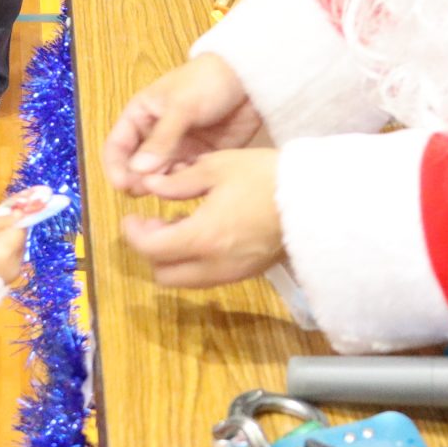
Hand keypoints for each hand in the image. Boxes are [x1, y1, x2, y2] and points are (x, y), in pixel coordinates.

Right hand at [0, 210, 27, 285]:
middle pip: (17, 240)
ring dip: (0, 244)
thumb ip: (0, 219)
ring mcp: (10, 275)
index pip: (22, 228)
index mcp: (11, 248)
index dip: (12, 219)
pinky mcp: (2, 283)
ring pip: (11, 252)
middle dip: (4, 232)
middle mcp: (16, 263)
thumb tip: (17, 213)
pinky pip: (4, 264)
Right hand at [102, 53, 266, 195]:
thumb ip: (161, 139)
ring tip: (169, 190)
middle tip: (145, 191)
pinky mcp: (200, 158)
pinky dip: (185, 184)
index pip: (118, 146)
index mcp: (141, 115)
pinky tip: (190, 185)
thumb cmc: (208, 80)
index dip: (115, 166)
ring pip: (161, 176)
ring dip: (162, 185)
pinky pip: (186, 177)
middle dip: (138, 180)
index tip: (122, 184)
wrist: (248, 79)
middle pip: (137, 166)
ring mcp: (178, 148)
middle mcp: (155, 135)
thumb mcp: (181, 106)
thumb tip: (138, 169)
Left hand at [120, 148, 283, 288]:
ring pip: (185, 279)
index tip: (132, 218)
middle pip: (163, 274)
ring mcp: (232, 273)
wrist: (316, 200)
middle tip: (151, 223)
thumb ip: (178, 182)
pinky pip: (207, 276)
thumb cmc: (267, 178)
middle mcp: (213, 264)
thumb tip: (150, 186)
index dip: (133, 235)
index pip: (150, 249)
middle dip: (150, 251)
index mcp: (202, 237)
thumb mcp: (217, 166)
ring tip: (178, 224)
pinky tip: (204, 231)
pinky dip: (195, 260)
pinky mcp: (247, 273)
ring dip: (173, 258)